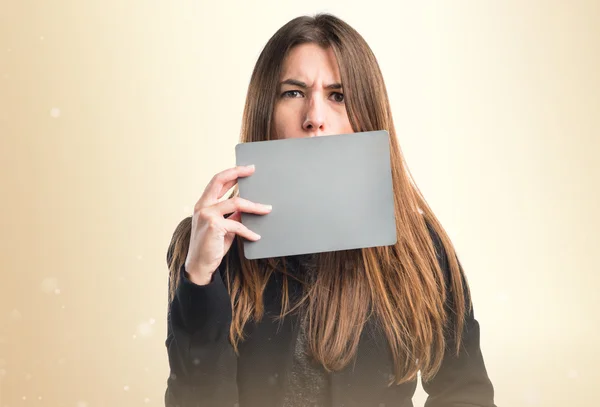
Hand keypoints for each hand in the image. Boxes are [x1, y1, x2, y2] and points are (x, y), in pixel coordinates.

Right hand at [185, 165, 271, 284]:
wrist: (199, 265)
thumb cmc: (211, 246)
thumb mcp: (222, 227)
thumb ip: (231, 215)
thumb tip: (247, 208)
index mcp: (203, 204)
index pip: (216, 181)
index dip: (231, 173)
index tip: (246, 168)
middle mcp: (202, 206)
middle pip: (219, 180)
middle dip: (237, 172)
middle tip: (252, 170)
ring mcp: (207, 215)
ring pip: (236, 202)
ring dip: (255, 206)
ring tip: (267, 209)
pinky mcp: (214, 226)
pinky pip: (238, 225)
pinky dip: (249, 231)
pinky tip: (256, 236)